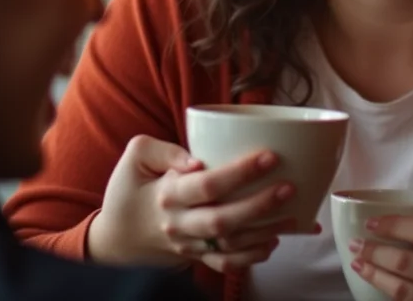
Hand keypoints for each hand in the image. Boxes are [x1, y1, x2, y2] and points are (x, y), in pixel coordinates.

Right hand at [87, 134, 308, 272]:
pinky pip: (227, 264)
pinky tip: (275, 242)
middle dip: (260, 205)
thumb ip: (164, 149)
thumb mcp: (136, 156)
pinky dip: (252, 257)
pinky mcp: (197, 256)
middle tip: (290, 187)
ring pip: (230, 245)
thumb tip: (195, 158)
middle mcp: (180, 224)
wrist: (117, 236)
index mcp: (167, 194)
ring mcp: (190, 244)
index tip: (269, 156)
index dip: (240, 172)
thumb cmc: (131, 187)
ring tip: (295, 215)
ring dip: (265, 231)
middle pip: (223, 220)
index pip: (207, 184)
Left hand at [348, 216, 412, 300]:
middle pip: (406, 261)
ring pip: (401, 289)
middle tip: (354, 242)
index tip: (372, 221)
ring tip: (358, 262)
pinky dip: (390, 297)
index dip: (394, 225)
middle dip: (374, 251)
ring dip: (375, 274)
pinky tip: (377, 286)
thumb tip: (400, 224)